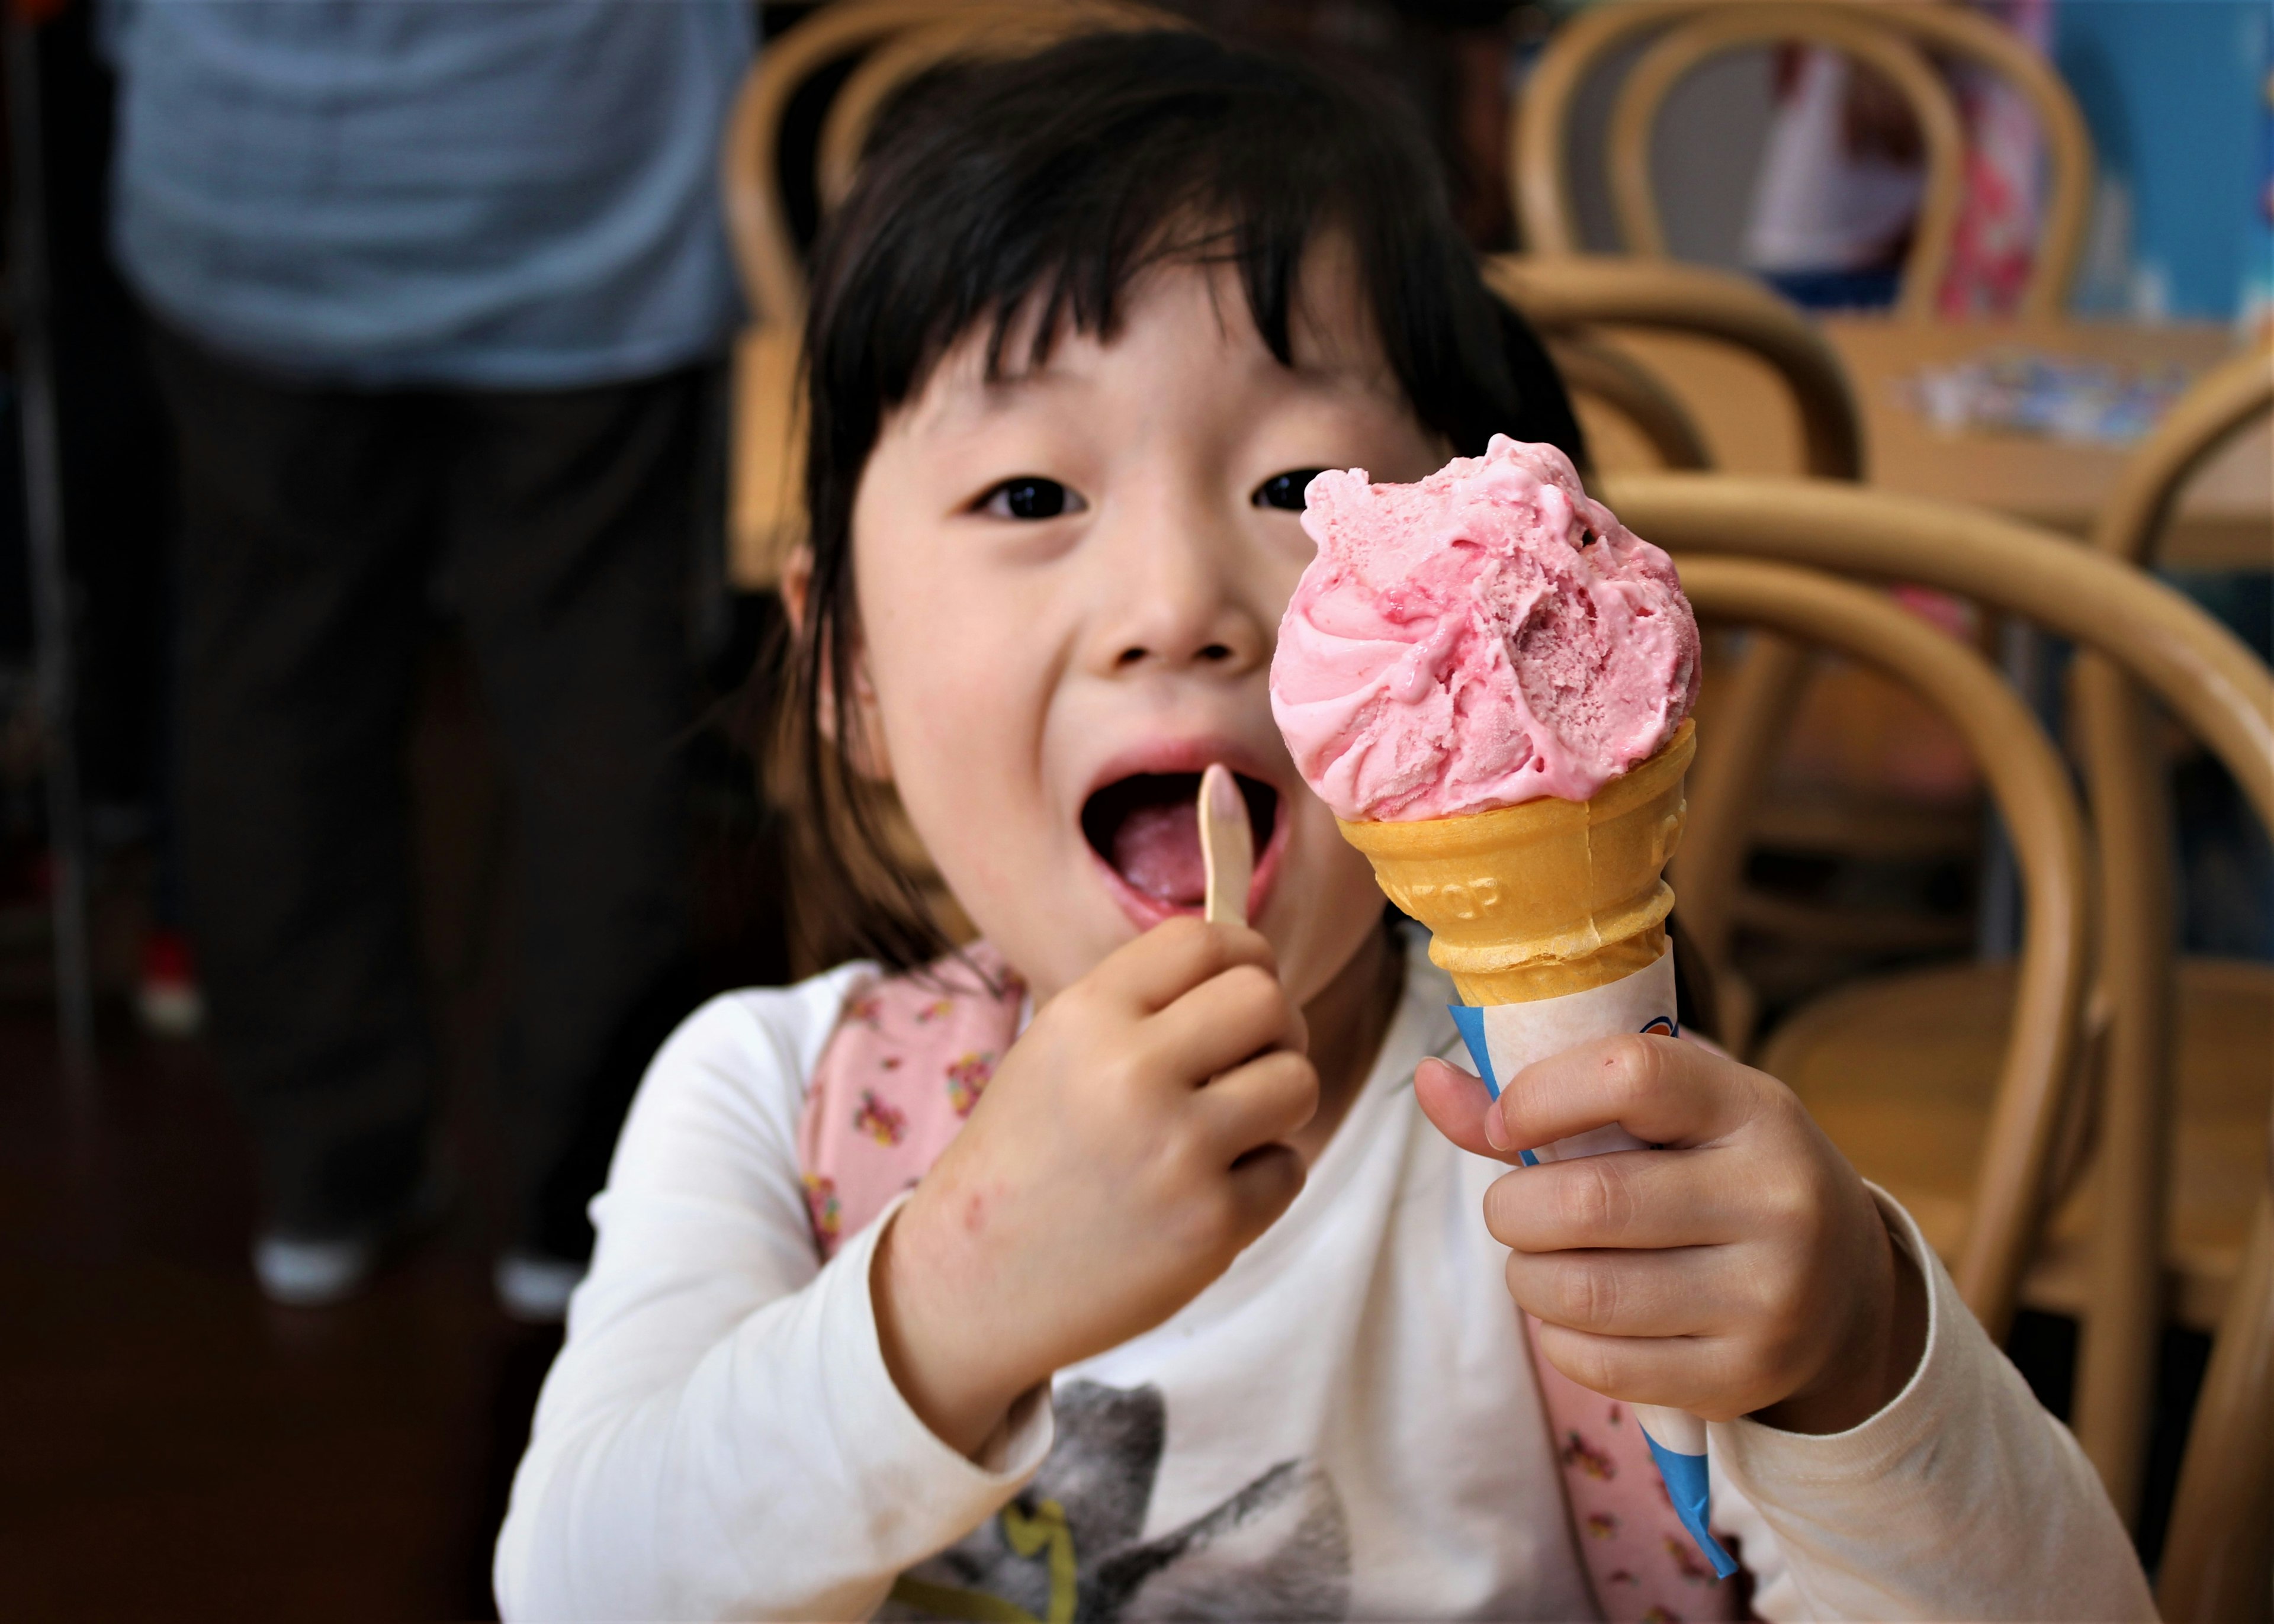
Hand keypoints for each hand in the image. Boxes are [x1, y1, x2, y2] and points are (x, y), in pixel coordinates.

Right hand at [875, 917, 1317, 1456]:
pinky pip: (1288, 1169)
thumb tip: (1251, 972)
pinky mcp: (1211, 1224)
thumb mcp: (1055, 1049)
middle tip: (1251, 1062)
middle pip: (1268, 1000)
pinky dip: (1260, 1181)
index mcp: (1086, 1016)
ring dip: (1278, 1103)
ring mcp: (1177, 1151)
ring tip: (1231, 1129)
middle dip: (1275, 1029)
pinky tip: (1204, 1194)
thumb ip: (1143, 1006)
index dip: (1245, 956)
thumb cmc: (1024, 1157)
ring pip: (1298, 1081)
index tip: (1246, 984)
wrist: (972, 1281)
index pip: (1205, 941)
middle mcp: (1131, 1072)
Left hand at [1414, 1034, 1925, 1432]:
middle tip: (1515, 1209)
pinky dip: (1556, 1336)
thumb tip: (1427, 1081)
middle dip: (1513, 1207)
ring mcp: (1767, 1297)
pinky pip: (1599, 1362)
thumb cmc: (1720, 1173)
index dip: (1539, 1094)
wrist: (1845, 1290)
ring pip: (1583, 1291)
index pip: (1629, 1074)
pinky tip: (1572, 1313)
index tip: (1508, 1121)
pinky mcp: (1741, 1378)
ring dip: (1525, 1275)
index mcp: (1754, 1108)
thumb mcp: (1668, 1116)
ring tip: (1535, 1259)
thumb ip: (1548, 1097)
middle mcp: (1776, 1200)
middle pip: (1586, 1201)